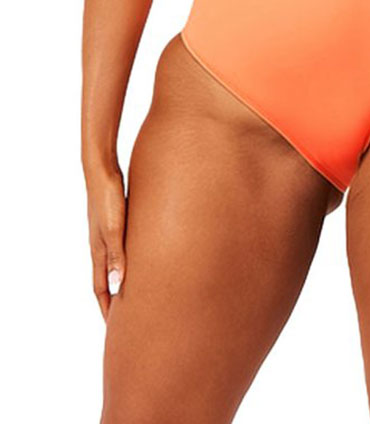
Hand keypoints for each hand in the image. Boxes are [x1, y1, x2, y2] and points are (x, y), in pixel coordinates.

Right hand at [85, 164, 126, 320]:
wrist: (102, 169)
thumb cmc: (108, 197)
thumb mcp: (114, 228)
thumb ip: (116, 255)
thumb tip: (118, 285)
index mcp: (98, 251)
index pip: (100, 289)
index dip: (108, 308)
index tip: (116, 328)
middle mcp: (101, 246)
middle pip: (107, 280)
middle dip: (116, 300)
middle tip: (129, 317)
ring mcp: (108, 234)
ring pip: (115, 265)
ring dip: (123, 281)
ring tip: (138, 292)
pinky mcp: (116, 222)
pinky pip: (122, 249)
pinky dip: (129, 260)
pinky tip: (143, 258)